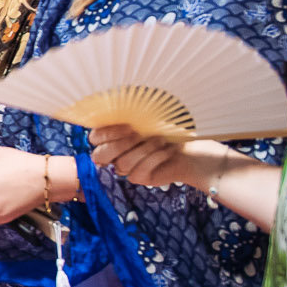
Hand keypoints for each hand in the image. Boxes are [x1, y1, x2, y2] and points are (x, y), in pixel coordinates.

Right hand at [90, 126, 215, 189]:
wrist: (191, 145)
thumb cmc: (166, 127)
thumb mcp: (147, 116)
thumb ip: (128, 114)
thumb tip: (115, 108)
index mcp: (111, 136)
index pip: (95, 138)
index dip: (107, 133)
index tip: (129, 125)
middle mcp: (115, 154)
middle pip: (100, 156)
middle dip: (120, 144)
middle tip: (139, 134)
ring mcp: (126, 168)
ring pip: (122, 164)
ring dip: (143, 149)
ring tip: (161, 140)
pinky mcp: (140, 178)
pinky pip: (138, 172)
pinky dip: (155, 159)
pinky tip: (167, 150)